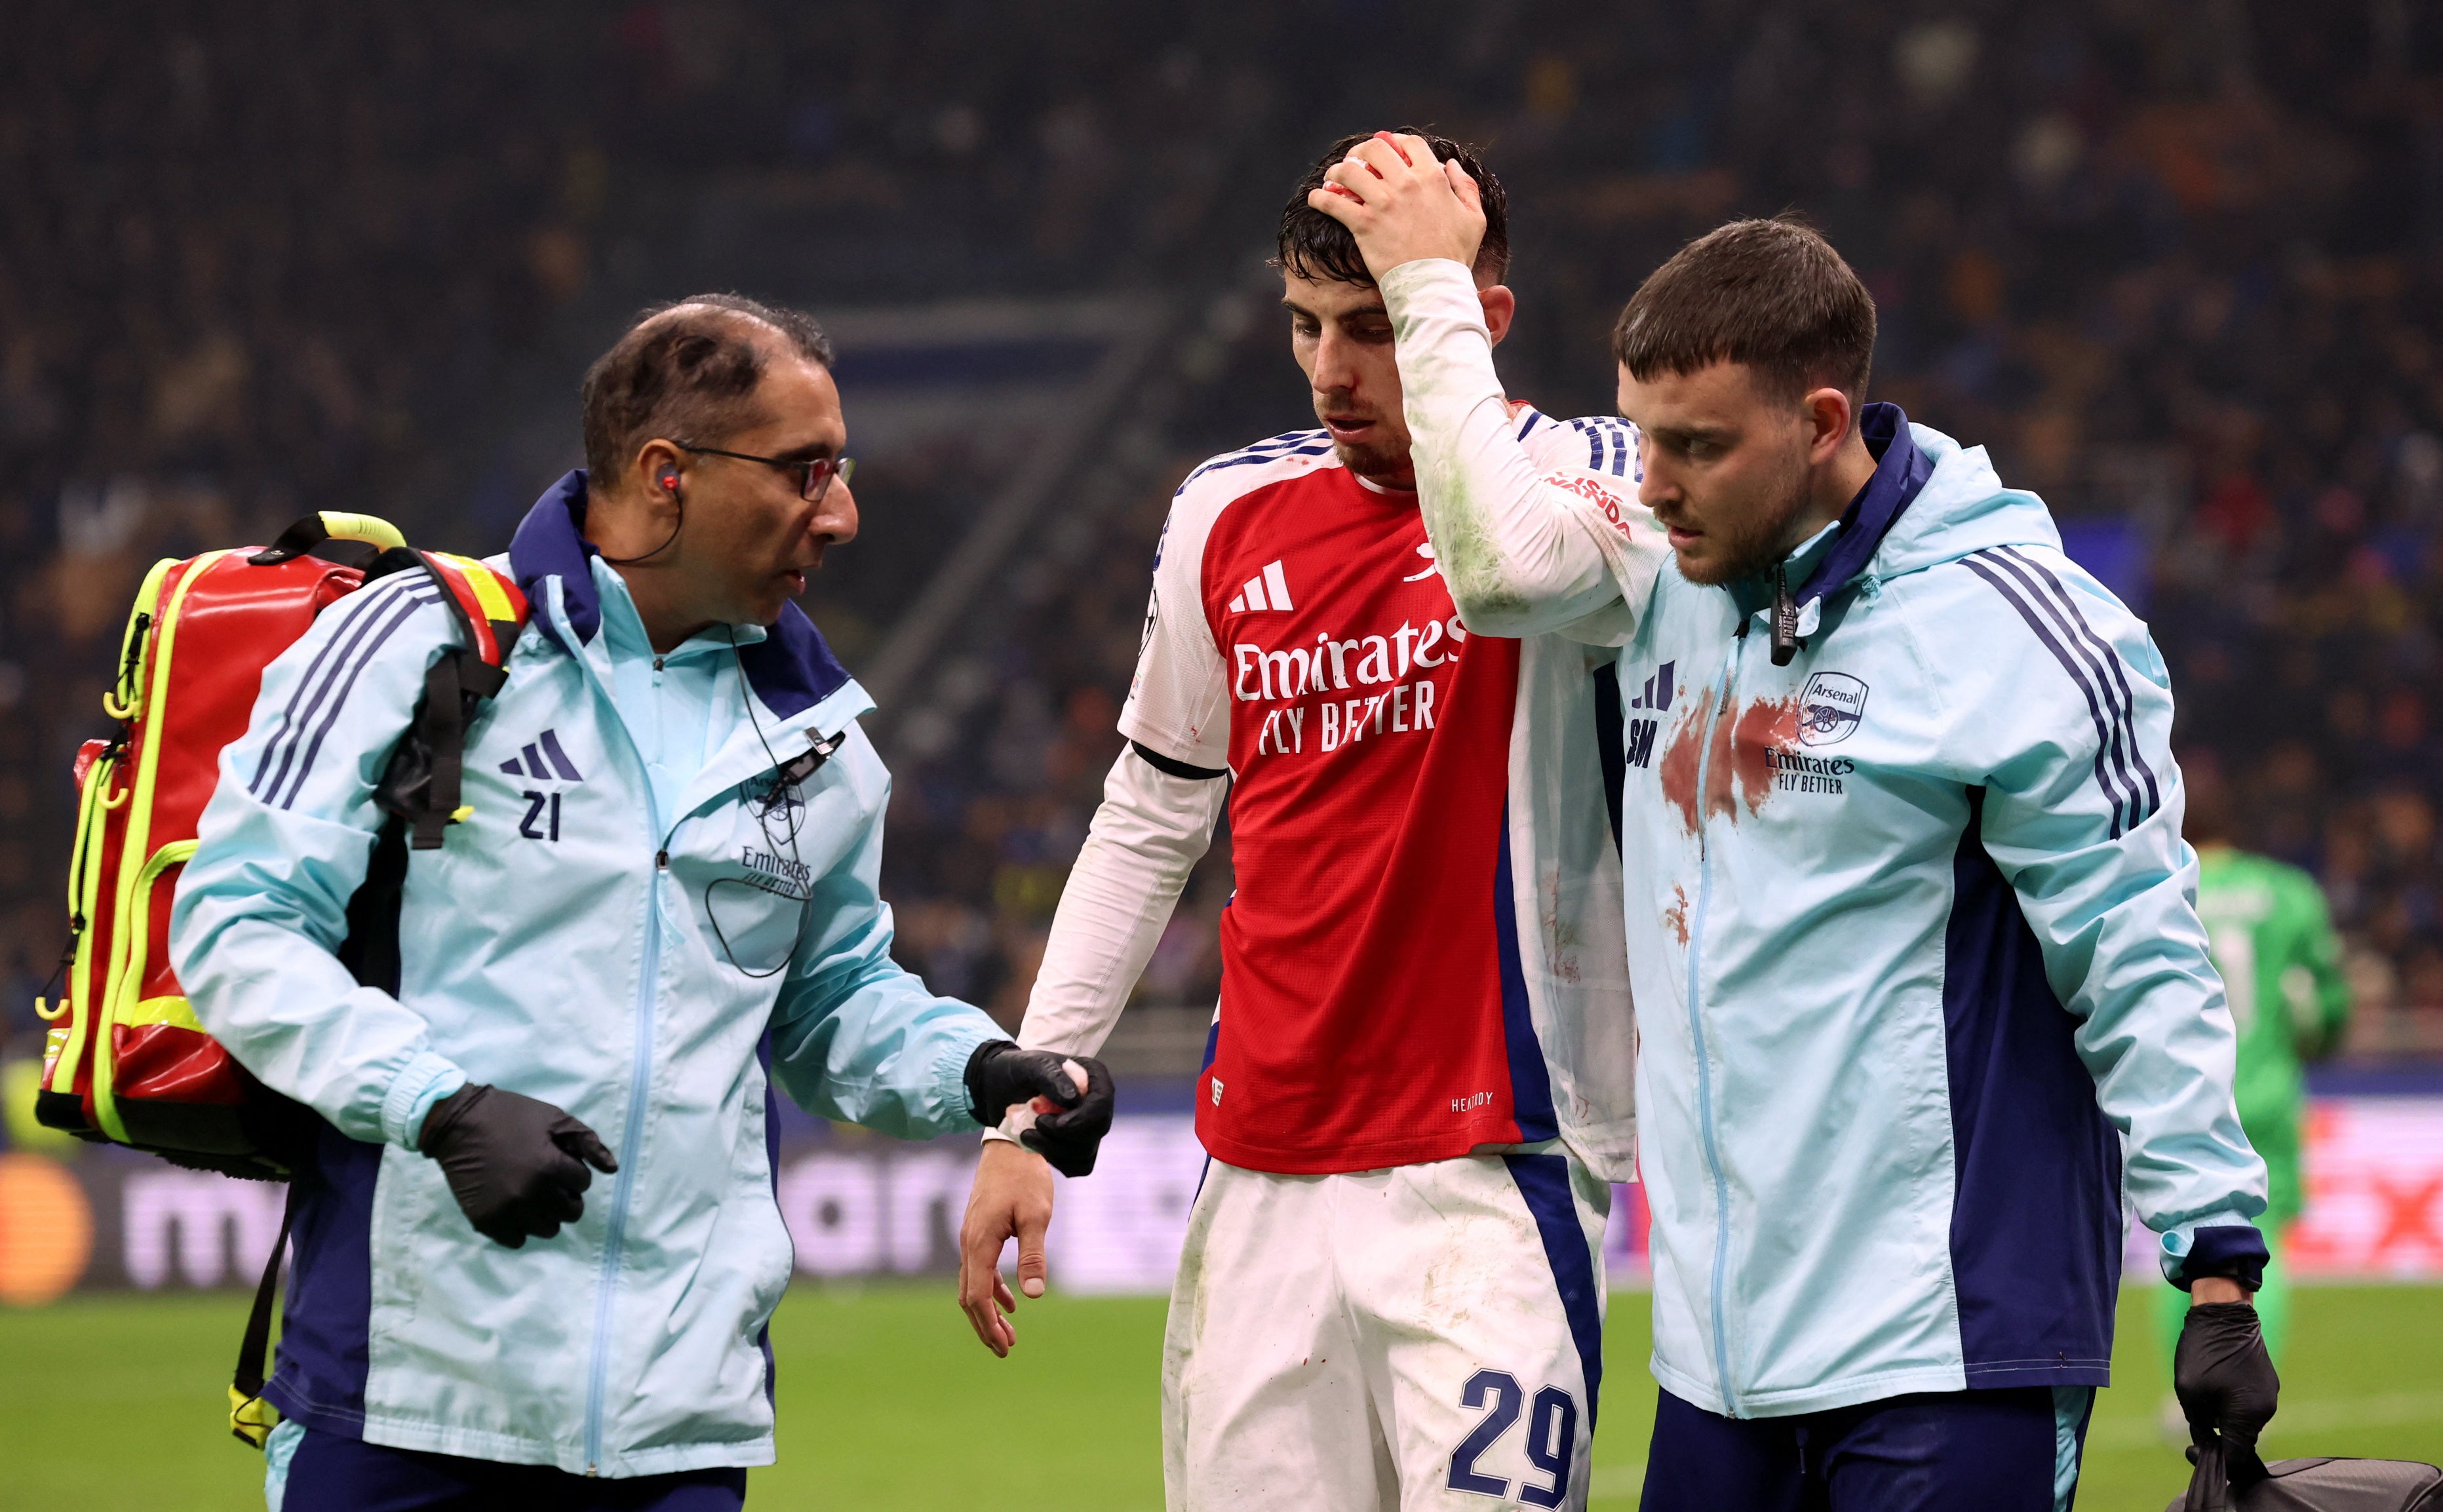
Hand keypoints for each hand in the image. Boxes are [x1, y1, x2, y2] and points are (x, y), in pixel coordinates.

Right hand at [418, 1083, 617, 1248]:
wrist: (459, 1124)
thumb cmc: (512, 1116)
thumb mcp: (555, 1118)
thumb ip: (588, 1143)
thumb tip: (613, 1170)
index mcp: (549, 1166)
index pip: (583, 1184)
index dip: (574, 1172)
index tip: (559, 1162)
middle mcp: (530, 1194)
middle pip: (571, 1212)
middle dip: (566, 1196)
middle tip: (549, 1182)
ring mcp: (507, 1210)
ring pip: (548, 1230)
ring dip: (547, 1215)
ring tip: (533, 1195)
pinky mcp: (485, 1221)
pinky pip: (517, 1241)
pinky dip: (520, 1228)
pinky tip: (514, 1208)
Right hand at [957, 1138, 1055, 1356]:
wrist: (1012, 1142)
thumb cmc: (1025, 1176)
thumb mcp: (1036, 1215)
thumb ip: (1033, 1255)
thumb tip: (1034, 1295)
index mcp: (979, 1242)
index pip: (976, 1295)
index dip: (987, 1324)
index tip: (1002, 1346)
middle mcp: (968, 1242)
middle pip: (968, 1296)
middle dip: (984, 1326)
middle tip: (1004, 1351)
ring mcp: (971, 1236)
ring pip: (972, 1284)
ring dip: (987, 1311)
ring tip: (1008, 1335)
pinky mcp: (978, 1230)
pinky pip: (979, 1269)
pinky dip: (991, 1289)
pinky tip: (1011, 1301)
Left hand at [962, 1041, 1116, 1176]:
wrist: (1000, 1087)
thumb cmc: (1018, 1071)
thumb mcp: (1030, 1065)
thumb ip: (1052, 1076)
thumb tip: (1073, 1099)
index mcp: (1093, 1078)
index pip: (1102, 1103)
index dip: (1082, 1118)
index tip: (1053, 1123)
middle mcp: (1096, 1104)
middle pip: (1096, 1130)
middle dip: (1063, 1135)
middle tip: (1035, 1124)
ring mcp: (1088, 1127)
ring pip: (1086, 1152)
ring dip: (1054, 1150)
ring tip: (1027, 1134)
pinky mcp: (1077, 1146)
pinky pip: (1078, 1166)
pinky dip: (1056, 1161)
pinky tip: (1036, 1146)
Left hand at [1306, 131, 1485, 281]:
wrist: (1435, 286)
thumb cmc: (1455, 256)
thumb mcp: (1474, 218)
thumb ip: (1465, 186)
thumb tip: (1450, 164)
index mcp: (1432, 178)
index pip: (1410, 143)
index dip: (1396, 141)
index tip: (1387, 148)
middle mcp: (1405, 184)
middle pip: (1375, 148)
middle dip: (1361, 151)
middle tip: (1355, 160)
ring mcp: (1383, 203)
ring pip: (1349, 171)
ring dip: (1337, 171)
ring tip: (1332, 179)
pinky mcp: (1364, 224)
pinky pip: (1334, 203)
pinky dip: (1320, 198)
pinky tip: (1315, 198)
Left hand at [2175, 1300, 2279, 1483]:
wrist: (2224, 1313)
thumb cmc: (2204, 1353)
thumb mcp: (2190, 1393)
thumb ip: (2200, 1425)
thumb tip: (2207, 1443)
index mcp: (2249, 1417)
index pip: (2236, 1457)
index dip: (2216, 1460)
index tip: (2194, 1450)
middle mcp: (2266, 1410)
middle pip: (2241, 1438)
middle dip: (2218, 1435)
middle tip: (2194, 1419)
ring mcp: (2269, 1394)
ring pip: (2243, 1419)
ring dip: (2224, 1416)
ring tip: (2203, 1393)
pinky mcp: (2266, 1381)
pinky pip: (2247, 1402)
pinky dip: (2231, 1401)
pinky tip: (2215, 1382)